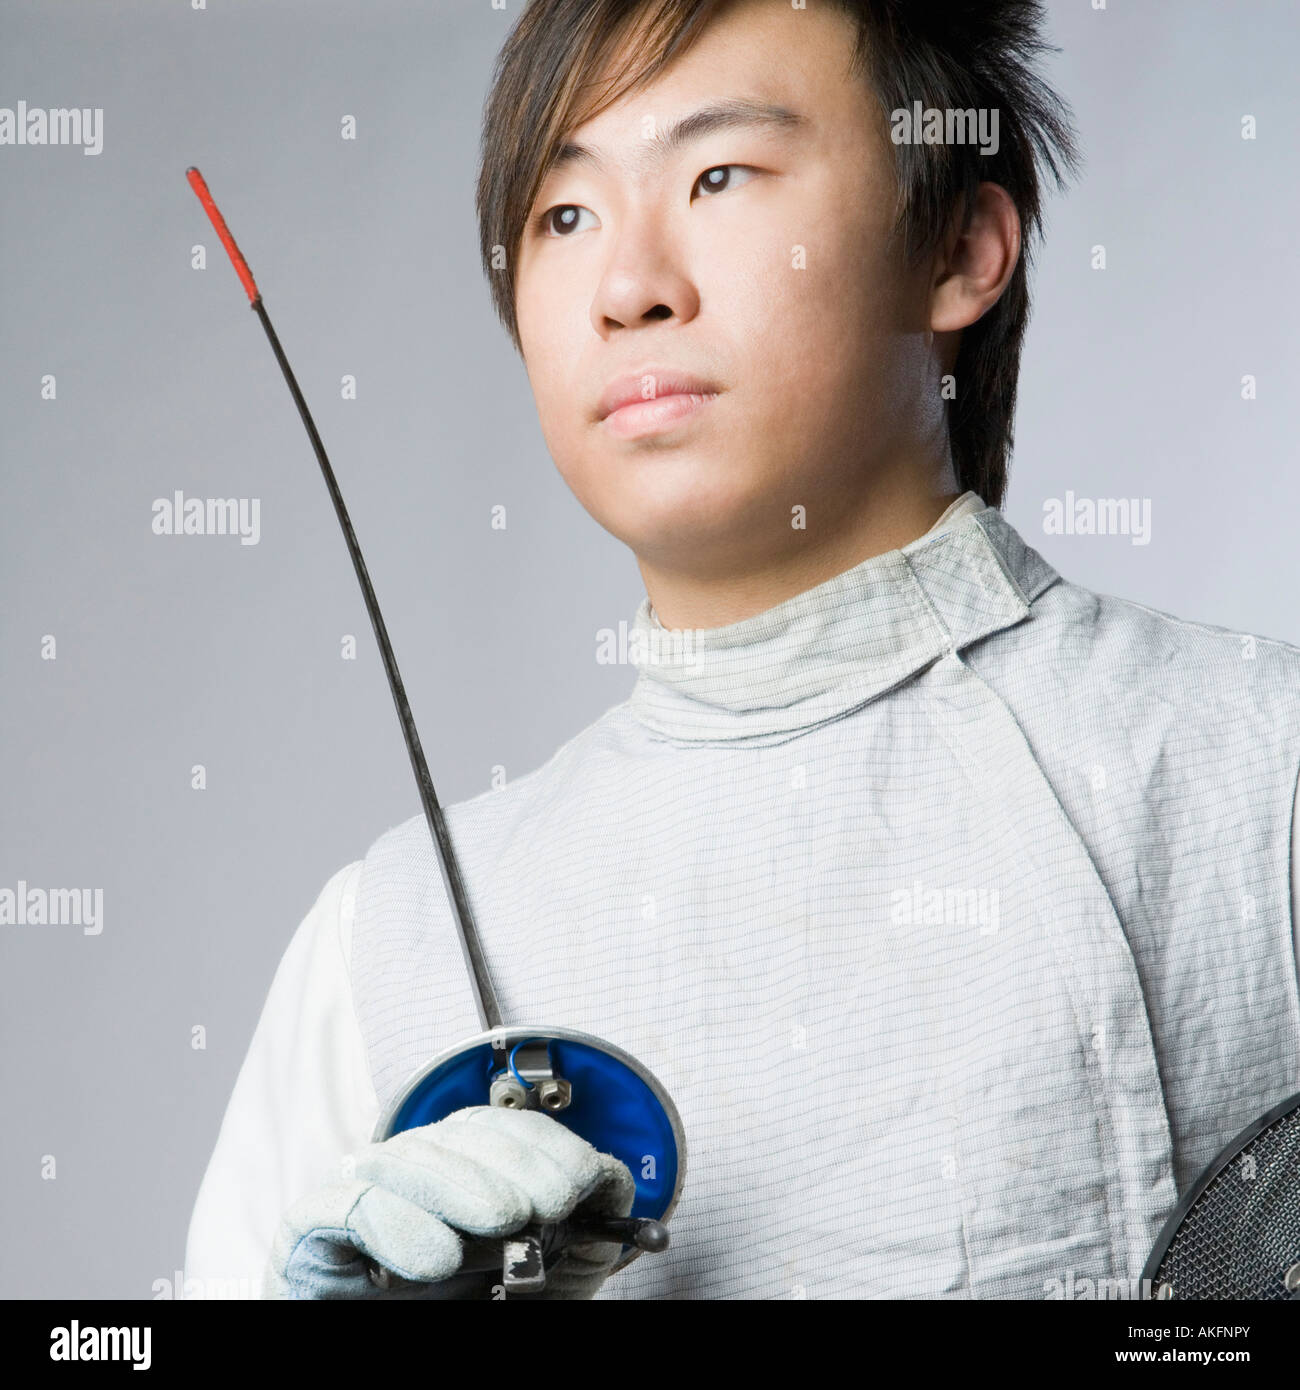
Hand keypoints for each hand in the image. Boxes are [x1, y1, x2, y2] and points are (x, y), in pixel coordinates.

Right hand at [262, 1105, 636, 1299]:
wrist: (379, 1352)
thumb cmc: (455, 1313)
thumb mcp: (540, 1276)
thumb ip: (579, 1229)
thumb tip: (611, 1180)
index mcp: (456, 1167)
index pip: (498, 1128)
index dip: (544, 1145)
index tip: (582, 1181)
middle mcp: (406, 1170)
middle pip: (457, 1139)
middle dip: (513, 1167)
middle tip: (550, 1206)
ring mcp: (357, 1194)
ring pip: (407, 1161)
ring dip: (463, 1190)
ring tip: (505, 1228)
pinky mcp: (309, 1229)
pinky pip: (351, 1206)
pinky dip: (398, 1224)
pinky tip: (437, 1257)